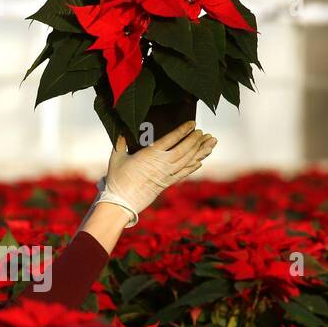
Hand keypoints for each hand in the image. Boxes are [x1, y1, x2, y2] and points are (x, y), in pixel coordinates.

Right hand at [98, 121, 216, 225]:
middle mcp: (161, 164)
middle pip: (184, 150)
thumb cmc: (116, 179)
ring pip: (187, 161)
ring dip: (200, 152)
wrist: (120, 202)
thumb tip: (122, 132)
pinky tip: (200, 161)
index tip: (192, 124)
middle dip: (196, 140)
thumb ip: (120, 143)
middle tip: (205, 133)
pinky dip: (193, 167)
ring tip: (211, 144)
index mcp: (149, 154)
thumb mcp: (116, 157)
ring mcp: (165, 175)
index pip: (171, 139)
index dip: (183, 131)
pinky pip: (183, 174)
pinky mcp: (166, 184)